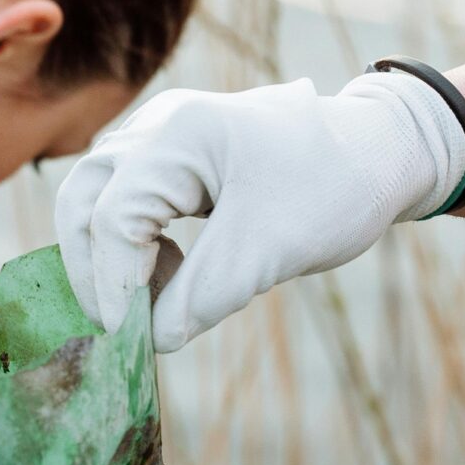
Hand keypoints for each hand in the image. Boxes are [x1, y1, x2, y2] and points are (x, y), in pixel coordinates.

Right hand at [56, 73, 464, 352]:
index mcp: (182, 133)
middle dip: (91, 267)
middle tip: (115, 328)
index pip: (113, 214)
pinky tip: (169, 275)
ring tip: (150, 304)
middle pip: (83, 197)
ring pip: (98, 197)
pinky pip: (127, 200)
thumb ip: (202, 297)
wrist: (380, 154)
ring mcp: (162, 133)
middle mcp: (160, 123)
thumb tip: (150, 342)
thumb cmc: (334, 190)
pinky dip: (134, 245)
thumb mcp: (268, 252)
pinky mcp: (172, 155)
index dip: (111, 282)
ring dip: (110, 257)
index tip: (128, 337)